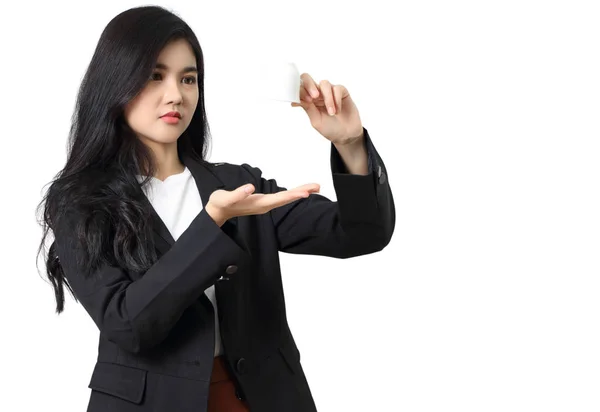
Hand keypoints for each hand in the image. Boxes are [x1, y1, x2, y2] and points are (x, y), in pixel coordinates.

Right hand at [205, 182, 320, 225]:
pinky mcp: (264, 201)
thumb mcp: (225, 198)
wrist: (218, 211)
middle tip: (317, 187)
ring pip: (286, 198)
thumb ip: (237, 194)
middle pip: (287, 198)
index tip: (305, 193)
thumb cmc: (221, 204)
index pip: (279, 199)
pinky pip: (282, 197)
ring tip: (315, 188)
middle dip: (302, 192)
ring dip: (300, 192)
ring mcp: (265, 204)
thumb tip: (250, 188)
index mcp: (258, 204)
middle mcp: (265, 205)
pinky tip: (301, 191)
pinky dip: (293, 193)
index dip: (292, 196)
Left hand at [291, 73, 363, 144]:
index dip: (300, 91)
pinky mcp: (341, 91)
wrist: (346, 134)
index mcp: (308, 100)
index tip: (306, 100)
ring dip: (327, 99)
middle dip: (309, 85)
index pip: (300, 89)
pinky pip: (337, 88)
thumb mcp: (316, 120)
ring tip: (331, 113)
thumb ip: (307, 108)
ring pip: (324, 84)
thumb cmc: (330, 128)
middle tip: (314, 97)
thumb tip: (295, 99)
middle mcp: (317, 93)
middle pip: (308, 79)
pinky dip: (337, 100)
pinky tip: (338, 110)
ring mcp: (329, 91)